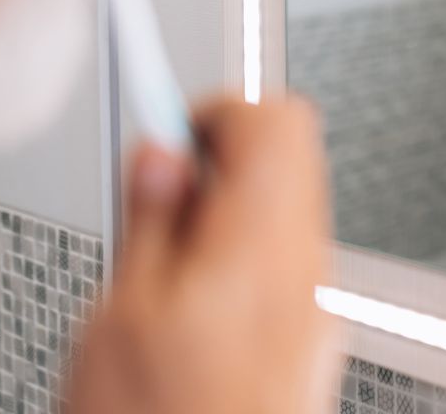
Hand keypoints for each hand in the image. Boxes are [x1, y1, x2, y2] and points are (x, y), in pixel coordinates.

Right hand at [65, 96, 338, 413]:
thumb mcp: (124, 313)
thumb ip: (153, 219)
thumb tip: (164, 156)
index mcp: (269, 245)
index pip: (280, 122)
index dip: (219, 110)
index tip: (172, 127)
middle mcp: (313, 268)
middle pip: (291, 162)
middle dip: (223, 164)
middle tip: (163, 201)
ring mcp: (320, 303)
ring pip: (288, 209)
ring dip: (232, 211)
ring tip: (170, 263)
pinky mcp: (315, 334)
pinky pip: (289, 259)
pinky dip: (247, 253)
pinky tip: (196, 302)